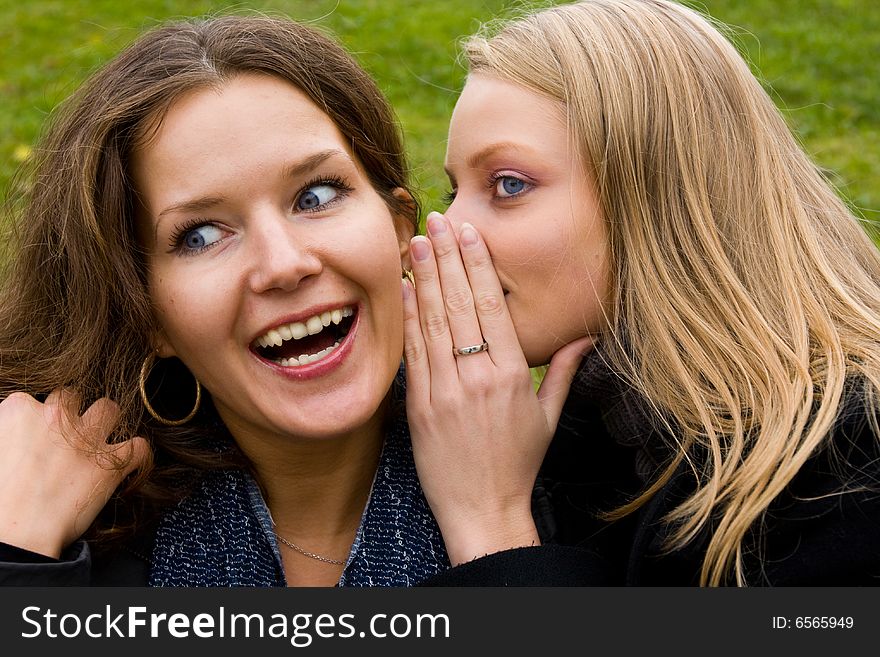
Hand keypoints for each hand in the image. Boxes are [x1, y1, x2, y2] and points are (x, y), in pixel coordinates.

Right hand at [0, 388, 149, 557]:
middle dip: (68, 415)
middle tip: (62, 440)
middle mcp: (58, 418)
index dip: (31, 423)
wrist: (16, 533)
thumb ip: (8, 435)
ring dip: (105, 422)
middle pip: (70, 398)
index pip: (29, 403)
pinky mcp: (112, 464)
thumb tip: (18, 443)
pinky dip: (137, 455)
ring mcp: (88, 438)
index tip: (30, 442)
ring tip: (97, 441)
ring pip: (109, 409)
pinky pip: (139, 447)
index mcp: (20, 412)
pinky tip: (127, 465)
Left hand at [403, 212, 593, 564]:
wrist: (482, 509)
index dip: (478, 265)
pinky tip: (403, 289)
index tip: (470, 232)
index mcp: (511, 375)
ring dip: (423, 278)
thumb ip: (562, 370)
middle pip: (459, 305)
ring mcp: (444, 391)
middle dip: (447, 257)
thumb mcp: (548, 417)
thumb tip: (586, 337)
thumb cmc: (518, 463)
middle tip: (437, 219)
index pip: (492, 306)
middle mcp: (477, 377)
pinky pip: (413, 354)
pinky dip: (408, 318)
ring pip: (432, 322)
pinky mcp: (419, 407)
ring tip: (416, 241)